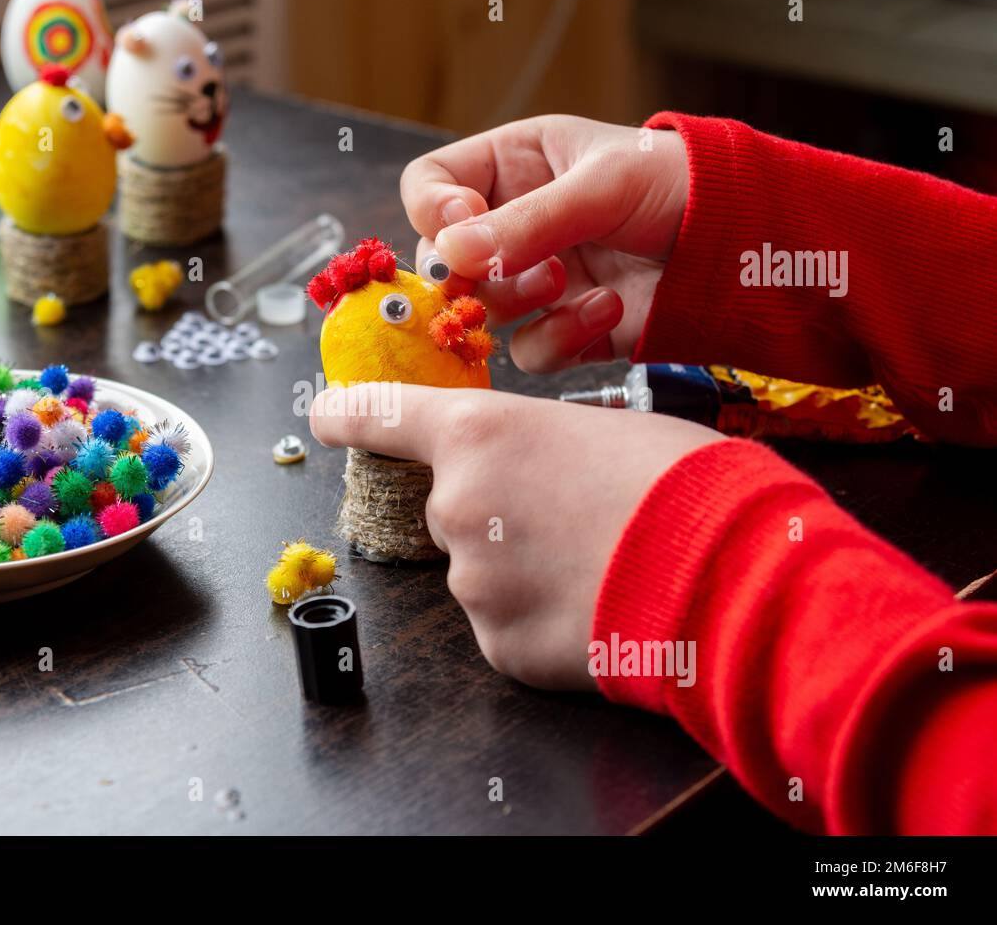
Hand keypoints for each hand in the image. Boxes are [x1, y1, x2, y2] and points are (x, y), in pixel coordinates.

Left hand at [310, 383, 721, 689]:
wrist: (734, 576)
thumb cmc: (684, 481)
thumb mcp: (602, 426)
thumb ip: (534, 444)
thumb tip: (526, 465)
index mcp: (478, 434)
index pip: (383, 418)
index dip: (350, 413)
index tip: (326, 414)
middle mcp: (456, 506)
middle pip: (451, 506)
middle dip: (497, 511)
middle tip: (572, 514)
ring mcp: (472, 584)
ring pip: (480, 570)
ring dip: (521, 568)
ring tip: (599, 562)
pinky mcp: (499, 648)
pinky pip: (504, 626)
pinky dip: (540, 619)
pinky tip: (593, 607)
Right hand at [400, 115, 687, 371]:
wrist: (749, 247)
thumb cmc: (683, 186)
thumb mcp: (603, 185)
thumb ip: (527, 221)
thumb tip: (451, 255)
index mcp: (514, 166)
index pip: (430, 184)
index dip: (433, 211)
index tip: (461, 232)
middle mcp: (514, 224)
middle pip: (443, 262)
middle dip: (476, 275)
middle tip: (514, 274)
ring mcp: (537, 281)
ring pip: (481, 312)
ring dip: (519, 305)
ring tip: (566, 284)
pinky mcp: (566, 331)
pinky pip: (530, 351)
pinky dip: (563, 338)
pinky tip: (610, 310)